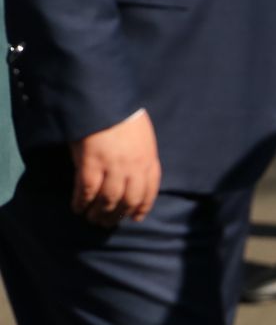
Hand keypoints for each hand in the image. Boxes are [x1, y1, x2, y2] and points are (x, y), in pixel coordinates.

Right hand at [68, 109, 161, 226]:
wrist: (105, 102)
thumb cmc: (123, 116)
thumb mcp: (143, 137)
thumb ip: (141, 156)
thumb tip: (133, 176)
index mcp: (149, 158)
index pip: (150, 190)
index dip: (142, 206)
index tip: (136, 217)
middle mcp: (134, 167)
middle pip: (128, 200)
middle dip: (118, 214)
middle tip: (107, 222)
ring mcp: (113, 167)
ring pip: (108, 200)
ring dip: (99, 213)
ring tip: (92, 218)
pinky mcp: (91, 164)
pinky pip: (87, 192)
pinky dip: (81, 203)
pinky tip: (77, 207)